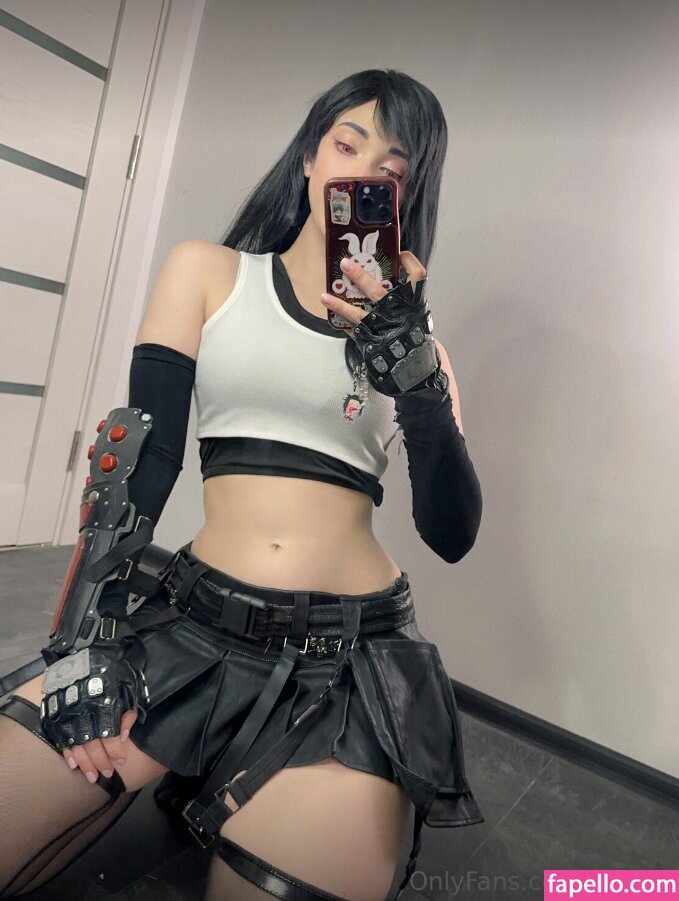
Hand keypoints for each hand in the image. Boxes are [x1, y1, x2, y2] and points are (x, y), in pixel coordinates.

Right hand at [41, 640, 148, 782]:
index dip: (115, 751)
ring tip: (92, 776)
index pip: (109, 736)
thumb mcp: (128, 687)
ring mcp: (68, 713)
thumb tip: (124, 736)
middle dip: (100, 762)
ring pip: (76, 744)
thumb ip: (128, 712)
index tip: (122, 761)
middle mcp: (85, 711)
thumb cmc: (113, 670)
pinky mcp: (57, 712)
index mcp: (104, 704)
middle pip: (92, 744)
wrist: (89, 651)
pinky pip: (60, 737)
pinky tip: (73, 763)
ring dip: (85, 763)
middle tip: (107, 774)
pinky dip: (67, 752)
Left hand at [322, 251, 446, 395]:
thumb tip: (392, 273)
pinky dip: (341, 323)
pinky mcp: (371, 342)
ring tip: (324, 296)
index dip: (408, 262)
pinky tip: (330, 316)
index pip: (416, 276)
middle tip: (344, 263)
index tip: (400, 252)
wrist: (416, 368)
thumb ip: (406, 297)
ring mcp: (382, 329)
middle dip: (360, 276)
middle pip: (377, 290)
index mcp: (413, 304)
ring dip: (339, 305)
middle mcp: (397, 313)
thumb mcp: (417, 313)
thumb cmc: (415, 335)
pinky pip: (353, 331)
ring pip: (358, 313)